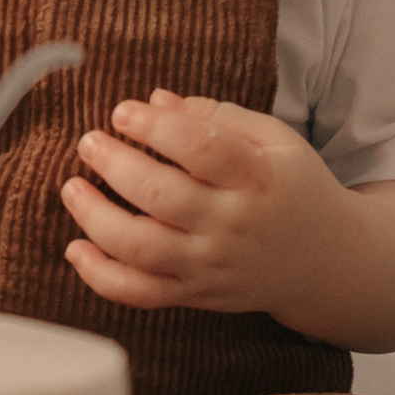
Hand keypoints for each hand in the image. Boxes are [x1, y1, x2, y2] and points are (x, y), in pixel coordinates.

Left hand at [60, 91, 345, 317]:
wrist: (323, 261)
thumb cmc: (293, 188)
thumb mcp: (274, 140)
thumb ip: (216, 116)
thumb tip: (155, 100)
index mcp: (258, 178)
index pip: (200, 148)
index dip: (154, 126)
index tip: (123, 112)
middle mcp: (233, 225)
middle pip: (161, 195)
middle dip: (113, 164)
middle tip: (89, 142)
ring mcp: (212, 266)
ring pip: (141, 248)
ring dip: (95, 217)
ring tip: (72, 187)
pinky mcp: (195, 295)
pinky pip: (139, 294)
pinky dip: (100, 276)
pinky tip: (76, 248)